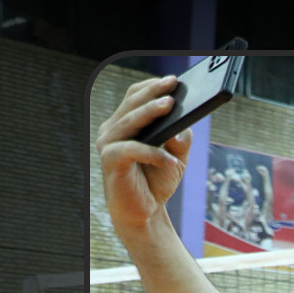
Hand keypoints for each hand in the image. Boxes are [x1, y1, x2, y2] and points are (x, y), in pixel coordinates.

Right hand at [97, 75, 190, 238]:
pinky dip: (153, 153)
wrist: (145, 211)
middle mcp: (113, 129)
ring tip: (171, 106)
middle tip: (172, 85)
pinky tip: (171, 160)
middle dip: (153, 92)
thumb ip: (182, 141)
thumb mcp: (178, 158)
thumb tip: (184, 127)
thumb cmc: (158, 180)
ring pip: (130, 122)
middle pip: (132, 104)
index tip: (174, 80)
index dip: (152, 87)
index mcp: (127, 123)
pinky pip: (131, 150)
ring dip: (150, 112)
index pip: (135, 96)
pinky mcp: (110, 161)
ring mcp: (109, 144)